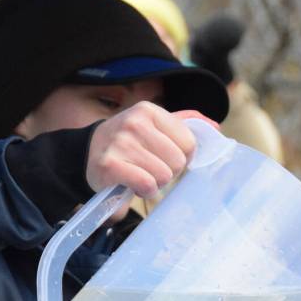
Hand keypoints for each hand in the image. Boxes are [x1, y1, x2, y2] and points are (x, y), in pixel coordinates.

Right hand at [86, 104, 216, 197]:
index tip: (163, 156)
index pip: (189, 142)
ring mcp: (120, 143)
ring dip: (154, 183)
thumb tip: (214, 127)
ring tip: (139, 175)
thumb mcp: (153, 128)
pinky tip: (133, 184)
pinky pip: (146, 184)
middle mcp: (134, 122)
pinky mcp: (110, 165)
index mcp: (148, 110)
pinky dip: (143, 190)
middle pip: (178, 161)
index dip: (181, 157)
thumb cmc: (128, 144)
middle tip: (149, 168)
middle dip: (167, 171)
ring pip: (164, 175)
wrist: (86, 156)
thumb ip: (184, 124)